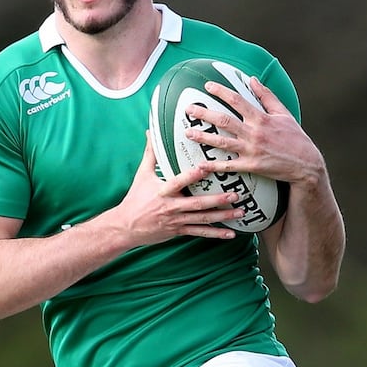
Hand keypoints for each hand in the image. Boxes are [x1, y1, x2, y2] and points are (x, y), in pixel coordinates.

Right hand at [103, 134, 243, 244]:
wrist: (126, 227)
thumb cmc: (135, 198)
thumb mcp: (142, 174)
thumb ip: (150, 154)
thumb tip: (151, 132)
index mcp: (163, 191)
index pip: (178, 182)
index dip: (191, 176)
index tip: (206, 167)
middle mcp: (172, 207)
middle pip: (197, 204)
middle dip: (217, 200)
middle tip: (235, 194)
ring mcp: (177, 221)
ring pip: (203, 219)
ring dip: (223, 216)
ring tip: (240, 211)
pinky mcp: (179, 231)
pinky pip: (200, 233)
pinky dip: (216, 234)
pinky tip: (231, 234)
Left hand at [185, 78, 325, 187]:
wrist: (306, 164)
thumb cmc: (295, 138)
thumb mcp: (283, 113)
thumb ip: (266, 96)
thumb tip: (252, 79)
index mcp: (261, 118)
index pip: (237, 100)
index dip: (221, 92)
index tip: (207, 86)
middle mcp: (254, 133)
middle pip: (224, 120)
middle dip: (204, 114)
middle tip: (188, 110)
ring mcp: (252, 150)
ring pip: (222, 142)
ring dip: (203, 138)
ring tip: (188, 133)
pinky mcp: (252, 166)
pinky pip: (229, 166)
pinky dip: (214, 165)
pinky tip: (200, 164)